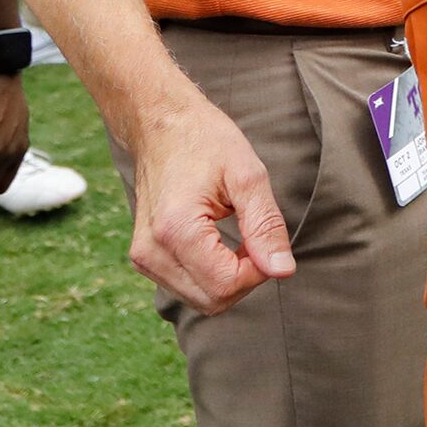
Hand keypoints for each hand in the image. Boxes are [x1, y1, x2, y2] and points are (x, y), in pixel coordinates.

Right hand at [128, 94, 295, 313]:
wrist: (161, 126)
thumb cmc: (206, 142)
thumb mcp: (248, 175)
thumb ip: (266, 225)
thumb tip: (283, 270)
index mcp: (175, 231)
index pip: (226, 285)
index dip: (259, 271)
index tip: (267, 239)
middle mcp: (151, 253)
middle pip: (213, 301)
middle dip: (245, 278)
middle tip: (256, 238)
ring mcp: (143, 259)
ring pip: (200, 299)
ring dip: (229, 278)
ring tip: (238, 237)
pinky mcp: (144, 258)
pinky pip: (186, 287)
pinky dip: (211, 275)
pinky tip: (220, 244)